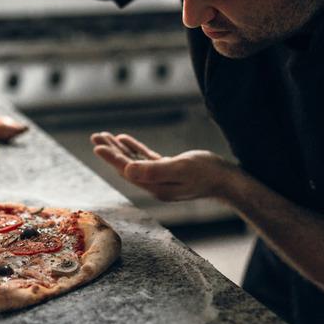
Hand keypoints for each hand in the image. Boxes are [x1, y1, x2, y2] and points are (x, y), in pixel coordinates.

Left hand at [90, 132, 233, 201]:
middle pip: (126, 166)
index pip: (127, 170)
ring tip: (105, 136)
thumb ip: (154, 170)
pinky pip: (145, 160)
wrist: (228, 181)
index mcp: (155, 186)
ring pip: (134, 162)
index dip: (112, 158)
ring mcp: (161, 179)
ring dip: (120, 149)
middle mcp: (155, 185)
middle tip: (96, 136)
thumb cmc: (208, 173)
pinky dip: (134, 149)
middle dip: (111, 151)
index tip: (97, 146)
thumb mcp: (181, 168)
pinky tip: (125, 140)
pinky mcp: (169, 171)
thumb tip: (128, 170)